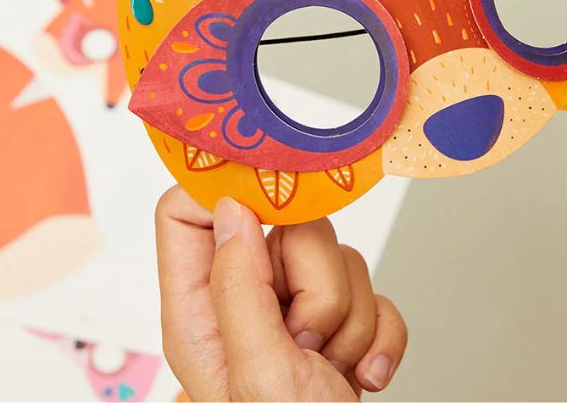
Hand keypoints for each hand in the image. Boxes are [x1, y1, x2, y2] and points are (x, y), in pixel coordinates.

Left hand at [156, 187, 406, 400]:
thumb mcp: (258, 376)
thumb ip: (239, 286)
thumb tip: (234, 203)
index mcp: (198, 311)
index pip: (187, 211)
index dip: (226, 190)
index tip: (272, 202)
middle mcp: (242, 302)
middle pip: (281, 222)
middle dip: (314, 276)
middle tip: (304, 334)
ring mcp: (293, 312)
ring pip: (336, 254)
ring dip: (350, 315)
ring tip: (331, 367)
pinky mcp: (340, 323)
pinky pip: (373, 288)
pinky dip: (379, 331)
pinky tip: (362, 375)